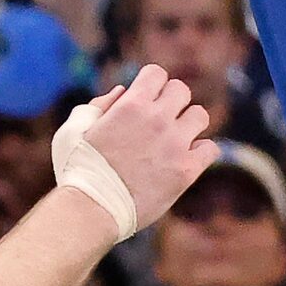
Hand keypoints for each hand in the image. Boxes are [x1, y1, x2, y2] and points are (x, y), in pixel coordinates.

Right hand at [62, 65, 216, 230]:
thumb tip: (122, 91)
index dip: (150, 85)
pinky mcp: (186, 170)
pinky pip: (210, 149)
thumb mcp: (75, 129)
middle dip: (170, 102)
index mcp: (131, 104)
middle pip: (181, 90)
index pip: (157, 73)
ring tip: (172, 140)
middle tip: (157, 122)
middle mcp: (157, 119)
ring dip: (188, 125)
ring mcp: (175, 144)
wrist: (90, 212)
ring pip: (200, 115)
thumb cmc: (77, 171)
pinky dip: (199, 153)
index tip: (144, 100)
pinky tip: (183, 160)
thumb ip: (100, 105)